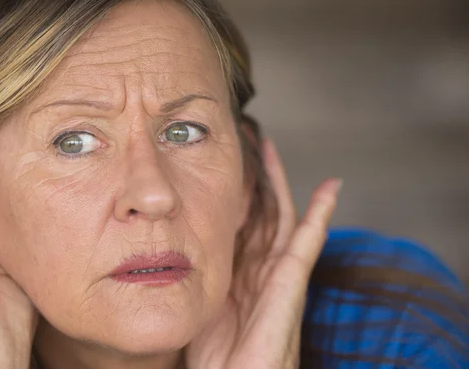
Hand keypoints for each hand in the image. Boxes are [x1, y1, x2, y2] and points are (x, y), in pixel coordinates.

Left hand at [185, 139, 340, 368]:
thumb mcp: (195, 306)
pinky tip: (330, 188)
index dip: (230, 192)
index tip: (218, 162)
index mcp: (236, 271)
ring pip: (280, 214)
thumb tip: (158, 256)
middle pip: (258, 210)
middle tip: (243, 141)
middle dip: (252, 176)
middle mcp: (258, 267)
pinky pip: (309, 241)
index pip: (235, 221)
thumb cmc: (212, 356)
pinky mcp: (291, 281)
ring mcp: (278, 272)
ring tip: (269, 146)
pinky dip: (322, 213)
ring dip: (277, 180)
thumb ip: (187, 278)